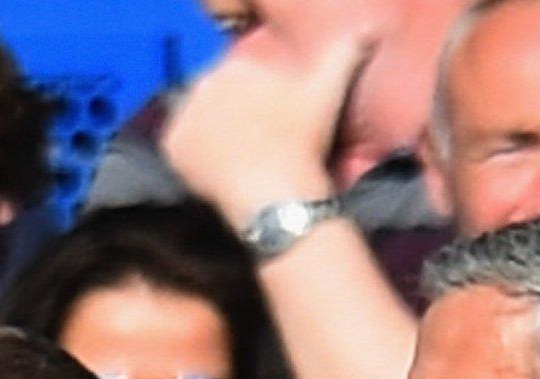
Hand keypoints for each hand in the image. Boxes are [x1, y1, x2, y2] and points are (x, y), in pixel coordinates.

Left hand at [162, 28, 369, 225]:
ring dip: (212, 134)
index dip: (258, 102)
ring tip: (238, 158)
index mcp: (237, 64)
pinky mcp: (172, 146)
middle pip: (217, 99)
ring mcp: (184, 114)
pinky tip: (217, 169)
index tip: (273, 123)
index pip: (243, 78)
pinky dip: (192, 157)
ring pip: (199, 121)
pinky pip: (179, 148)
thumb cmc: (303, 137)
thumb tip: (368, 27)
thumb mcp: (330, 88)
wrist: (275, 189)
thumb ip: (346, 51)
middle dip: (232, 115)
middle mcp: (203, 81)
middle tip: (256, 144)